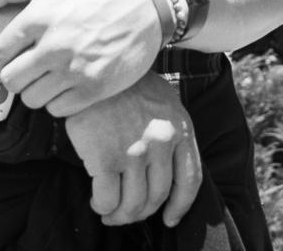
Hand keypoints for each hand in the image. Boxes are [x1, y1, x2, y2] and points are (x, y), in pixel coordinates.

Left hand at [0, 0, 160, 115]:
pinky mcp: (94, 88)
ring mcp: (75, 69)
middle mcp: (54, 45)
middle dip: (14, 78)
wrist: (143, 2)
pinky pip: (58, 109)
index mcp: (39, 17)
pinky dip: (58, 101)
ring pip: (33, 99)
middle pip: (12, 82)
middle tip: (25, 71)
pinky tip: (66, 83)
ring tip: (47, 76)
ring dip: (36, 90)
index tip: (1, 65)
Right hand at [65, 71, 201, 227]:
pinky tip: (97, 200)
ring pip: (133, 204)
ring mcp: (134, 151)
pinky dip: (102, 206)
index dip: (180, 206)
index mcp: (179, 128)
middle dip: (142, 212)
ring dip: (121, 215)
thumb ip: (170, 129)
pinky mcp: (105, 157)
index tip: (169, 218)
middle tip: (128, 212)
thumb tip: (167, 164)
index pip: (189, 180)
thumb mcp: (160, 98)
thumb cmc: (124, 81)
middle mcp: (161, 142)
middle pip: (158, 196)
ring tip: (110, 210)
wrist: (92, 64)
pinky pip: (107, 198)